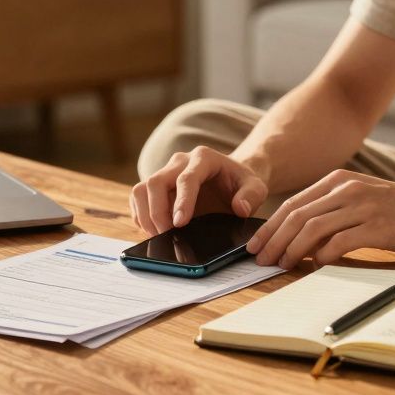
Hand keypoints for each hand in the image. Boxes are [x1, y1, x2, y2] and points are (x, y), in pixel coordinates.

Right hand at [129, 146, 268, 235]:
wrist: (230, 179)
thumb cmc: (241, 183)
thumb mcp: (257, 187)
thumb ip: (252, 196)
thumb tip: (240, 208)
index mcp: (204, 158)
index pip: (186, 178)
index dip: (181, 201)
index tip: (180, 224)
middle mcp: (179, 162)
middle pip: (156, 182)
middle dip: (157, 212)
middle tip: (166, 236)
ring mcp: (165, 173)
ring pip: (141, 189)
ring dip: (145, 215)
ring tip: (158, 236)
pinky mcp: (156, 187)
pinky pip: (138, 199)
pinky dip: (141, 217)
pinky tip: (153, 231)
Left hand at [245, 169, 394, 268]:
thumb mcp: (363, 197)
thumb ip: (335, 209)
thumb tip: (302, 237)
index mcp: (340, 180)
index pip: (293, 203)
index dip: (270, 225)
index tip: (256, 244)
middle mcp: (347, 189)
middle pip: (297, 215)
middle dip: (274, 239)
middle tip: (260, 259)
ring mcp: (362, 207)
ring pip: (312, 228)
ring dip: (292, 249)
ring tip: (281, 265)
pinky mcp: (377, 227)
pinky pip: (339, 241)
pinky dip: (322, 254)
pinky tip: (315, 264)